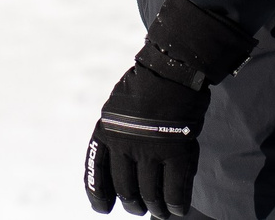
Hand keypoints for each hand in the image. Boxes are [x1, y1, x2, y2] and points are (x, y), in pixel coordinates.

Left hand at [83, 0, 254, 218]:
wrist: (172, 69)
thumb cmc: (148, 86)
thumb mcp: (117, 109)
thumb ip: (116, 135)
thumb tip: (120, 164)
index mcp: (106, 131)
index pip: (96, 173)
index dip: (98, 195)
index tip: (104, 208)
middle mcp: (124, 144)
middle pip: (126, 189)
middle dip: (133, 204)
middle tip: (140, 208)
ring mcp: (150, 149)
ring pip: (150, 194)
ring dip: (156, 208)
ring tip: (160, 212)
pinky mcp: (176, 151)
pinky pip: (174, 190)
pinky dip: (176, 204)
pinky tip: (178, 209)